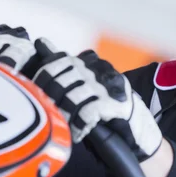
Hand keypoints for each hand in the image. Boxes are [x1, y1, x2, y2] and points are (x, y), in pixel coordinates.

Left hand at [32, 38, 162, 161]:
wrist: (136, 123)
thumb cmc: (104, 103)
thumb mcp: (82, 82)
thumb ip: (63, 66)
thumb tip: (41, 43)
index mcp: (86, 61)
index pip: (54, 65)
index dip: (42, 84)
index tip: (40, 100)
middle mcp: (95, 68)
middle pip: (59, 83)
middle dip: (52, 103)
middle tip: (52, 118)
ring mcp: (105, 84)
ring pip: (71, 98)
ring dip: (65, 117)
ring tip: (65, 128)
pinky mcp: (114, 101)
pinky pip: (87, 112)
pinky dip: (79, 126)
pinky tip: (79, 133)